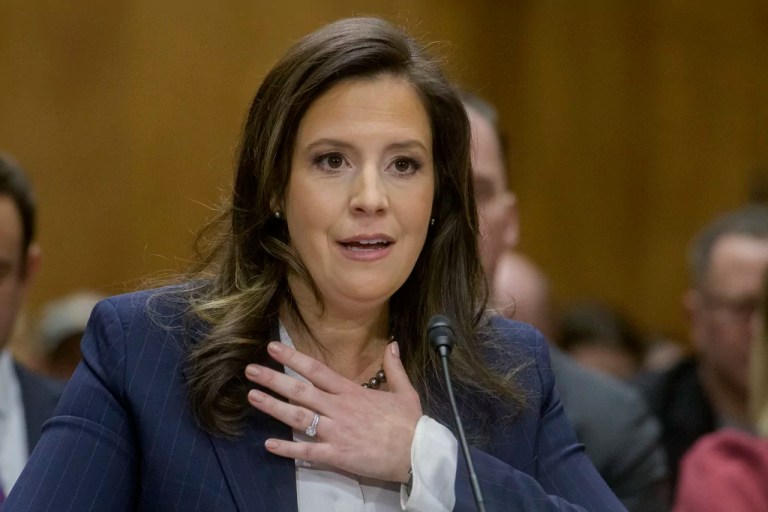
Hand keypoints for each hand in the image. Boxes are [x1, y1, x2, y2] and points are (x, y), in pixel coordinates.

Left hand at [244, 340, 422, 482]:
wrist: (417, 454)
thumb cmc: (410, 424)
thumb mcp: (405, 391)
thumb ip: (394, 367)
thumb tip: (393, 344)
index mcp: (352, 392)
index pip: (317, 370)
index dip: (294, 358)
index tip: (274, 348)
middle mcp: (339, 408)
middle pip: (301, 390)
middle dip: (274, 379)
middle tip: (250, 371)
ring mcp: (336, 432)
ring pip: (299, 417)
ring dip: (273, 407)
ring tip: (252, 398)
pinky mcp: (337, 455)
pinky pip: (308, 452)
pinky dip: (288, 449)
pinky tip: (269, 445)